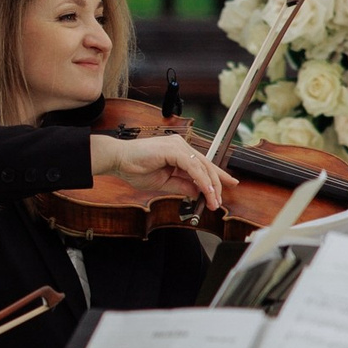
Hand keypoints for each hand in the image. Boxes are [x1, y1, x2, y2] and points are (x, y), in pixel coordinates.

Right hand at [89, 133, 231, 211]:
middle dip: (216, 184)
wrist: (117, 161)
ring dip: (210, 186)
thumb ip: (182, 185)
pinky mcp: (174, 150)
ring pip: (202, 166)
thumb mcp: (164, 182)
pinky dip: (201, 180)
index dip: (217, 175)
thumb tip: (197, 192)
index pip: (202, 164)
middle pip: (206, 165)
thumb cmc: (134, 169)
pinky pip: (192, 167)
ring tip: (213, 201)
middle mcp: (181, 145)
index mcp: (178, 151)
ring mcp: (178, 146)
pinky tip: (205, 191)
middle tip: (220, 201)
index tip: (229, 185)